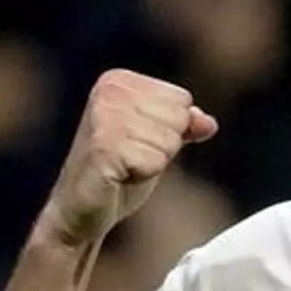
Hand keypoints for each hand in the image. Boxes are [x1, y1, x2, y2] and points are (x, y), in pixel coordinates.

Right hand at [41, 69, 217, 245]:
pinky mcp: (104, 146)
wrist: (81, 209)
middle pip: (179, 117)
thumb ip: (183, 126)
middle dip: (164, 146)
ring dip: (153, 162)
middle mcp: (109, 91)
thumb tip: (209, 123)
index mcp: (119, 81)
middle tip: (132, 158)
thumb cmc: (119, 172)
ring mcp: (104, 117)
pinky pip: (156, 161)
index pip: (181, 99)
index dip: (169, 130)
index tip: (137, 142)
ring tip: (125, 166)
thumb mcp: (157, 142)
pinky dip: (144, 175)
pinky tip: (119, 176)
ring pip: (170, 140)